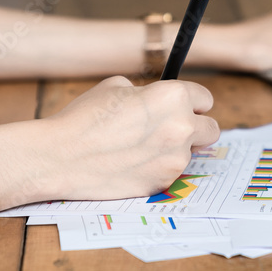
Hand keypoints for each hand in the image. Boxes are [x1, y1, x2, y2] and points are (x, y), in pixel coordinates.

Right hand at [37, 76, 219, 199]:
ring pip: (191, 153)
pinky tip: (133, 163)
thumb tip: (159, 102)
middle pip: (211, 129)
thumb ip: (148, 93)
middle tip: (172, 128)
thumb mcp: (117, 87)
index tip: (183, 107)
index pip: (205, 99)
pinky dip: (159, 167)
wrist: (60, 156)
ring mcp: (174, 159)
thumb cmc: (85, 118)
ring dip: (174, 149)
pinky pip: (171, 172)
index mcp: (173, 97)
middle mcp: (181, 127)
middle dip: (195, 127)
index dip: (191, 102)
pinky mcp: (163, 183)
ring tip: (140, 146)